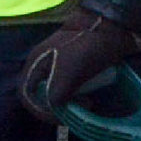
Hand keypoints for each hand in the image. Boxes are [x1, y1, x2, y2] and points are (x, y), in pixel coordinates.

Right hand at [18, 10, 140, 122]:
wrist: (114, 23)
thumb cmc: (89, 46)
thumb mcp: (69, 73)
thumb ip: (55, 94)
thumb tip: (55, 107)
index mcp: (36, 62)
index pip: (27, 94)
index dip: (39, 110)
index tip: (61, 117)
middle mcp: (44, 63)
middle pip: (40, 94)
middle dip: (55, 108)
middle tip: (74, 113)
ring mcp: (60, 62)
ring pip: (56, 90)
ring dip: (67, 102)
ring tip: (84, 105)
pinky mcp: (77, 63)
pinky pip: (71, 85)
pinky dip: (77, 95)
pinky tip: (90, 97)